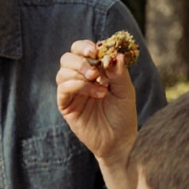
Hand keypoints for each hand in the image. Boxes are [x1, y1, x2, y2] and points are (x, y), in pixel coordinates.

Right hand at [55, 40, 139, 162]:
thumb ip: (119, 72)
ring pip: (62, 73)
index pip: (81, 50)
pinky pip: (63, 89)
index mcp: (93, 70)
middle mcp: (79, 79)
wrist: (119, 141)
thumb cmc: (123, 115)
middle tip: (95, 69)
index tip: (96, 51)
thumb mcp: (125, 90)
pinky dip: (77, 86)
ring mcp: (71, 93)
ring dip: (80, 74)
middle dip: (79, 60)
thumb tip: (115, 54)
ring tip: (99, 84)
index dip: (85, 47)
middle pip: (67, 58)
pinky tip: (96, 93)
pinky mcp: (66, 106)